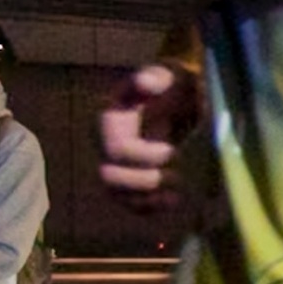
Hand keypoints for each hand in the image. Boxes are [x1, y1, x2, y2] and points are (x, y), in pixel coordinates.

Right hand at [97, 62, 199, 194]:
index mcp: (110, 121)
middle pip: (109, 177)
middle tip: (175, 174)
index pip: (117, 150)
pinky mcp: (128, 178)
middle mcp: (105, 145)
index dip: (144, 157)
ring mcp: (115, 163)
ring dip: (147, 199)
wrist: (177, 98)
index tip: (171, 150)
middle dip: (144, 181)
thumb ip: (155, 77)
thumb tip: (146, 82)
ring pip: (115, 194)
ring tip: (176, 190)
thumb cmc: (170, 86)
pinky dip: (149, 207)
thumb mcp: (167, 76)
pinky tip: (173, 200)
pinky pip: (129, 202)